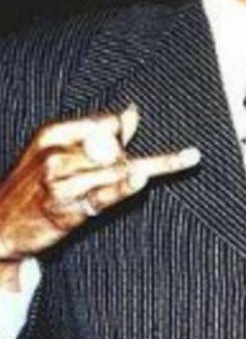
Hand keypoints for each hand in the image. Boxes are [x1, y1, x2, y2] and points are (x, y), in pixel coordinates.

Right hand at [0, 104, 199, 283]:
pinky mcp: (69, 208)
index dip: (118, 135)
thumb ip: (98, 133)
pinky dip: (125, 186)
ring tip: (97, 190)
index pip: (105, 123)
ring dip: (122, 179)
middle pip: (113, 149)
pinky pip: (106, 194)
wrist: (3, 225)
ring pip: (114, 171)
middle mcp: (54, 155)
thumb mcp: (56, 151)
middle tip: (104, 176)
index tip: (117, 144)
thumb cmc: (34, 186)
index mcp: (52, 134)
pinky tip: (139, 179)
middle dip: (121, 160)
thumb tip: (131, 113)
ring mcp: (60, 182)